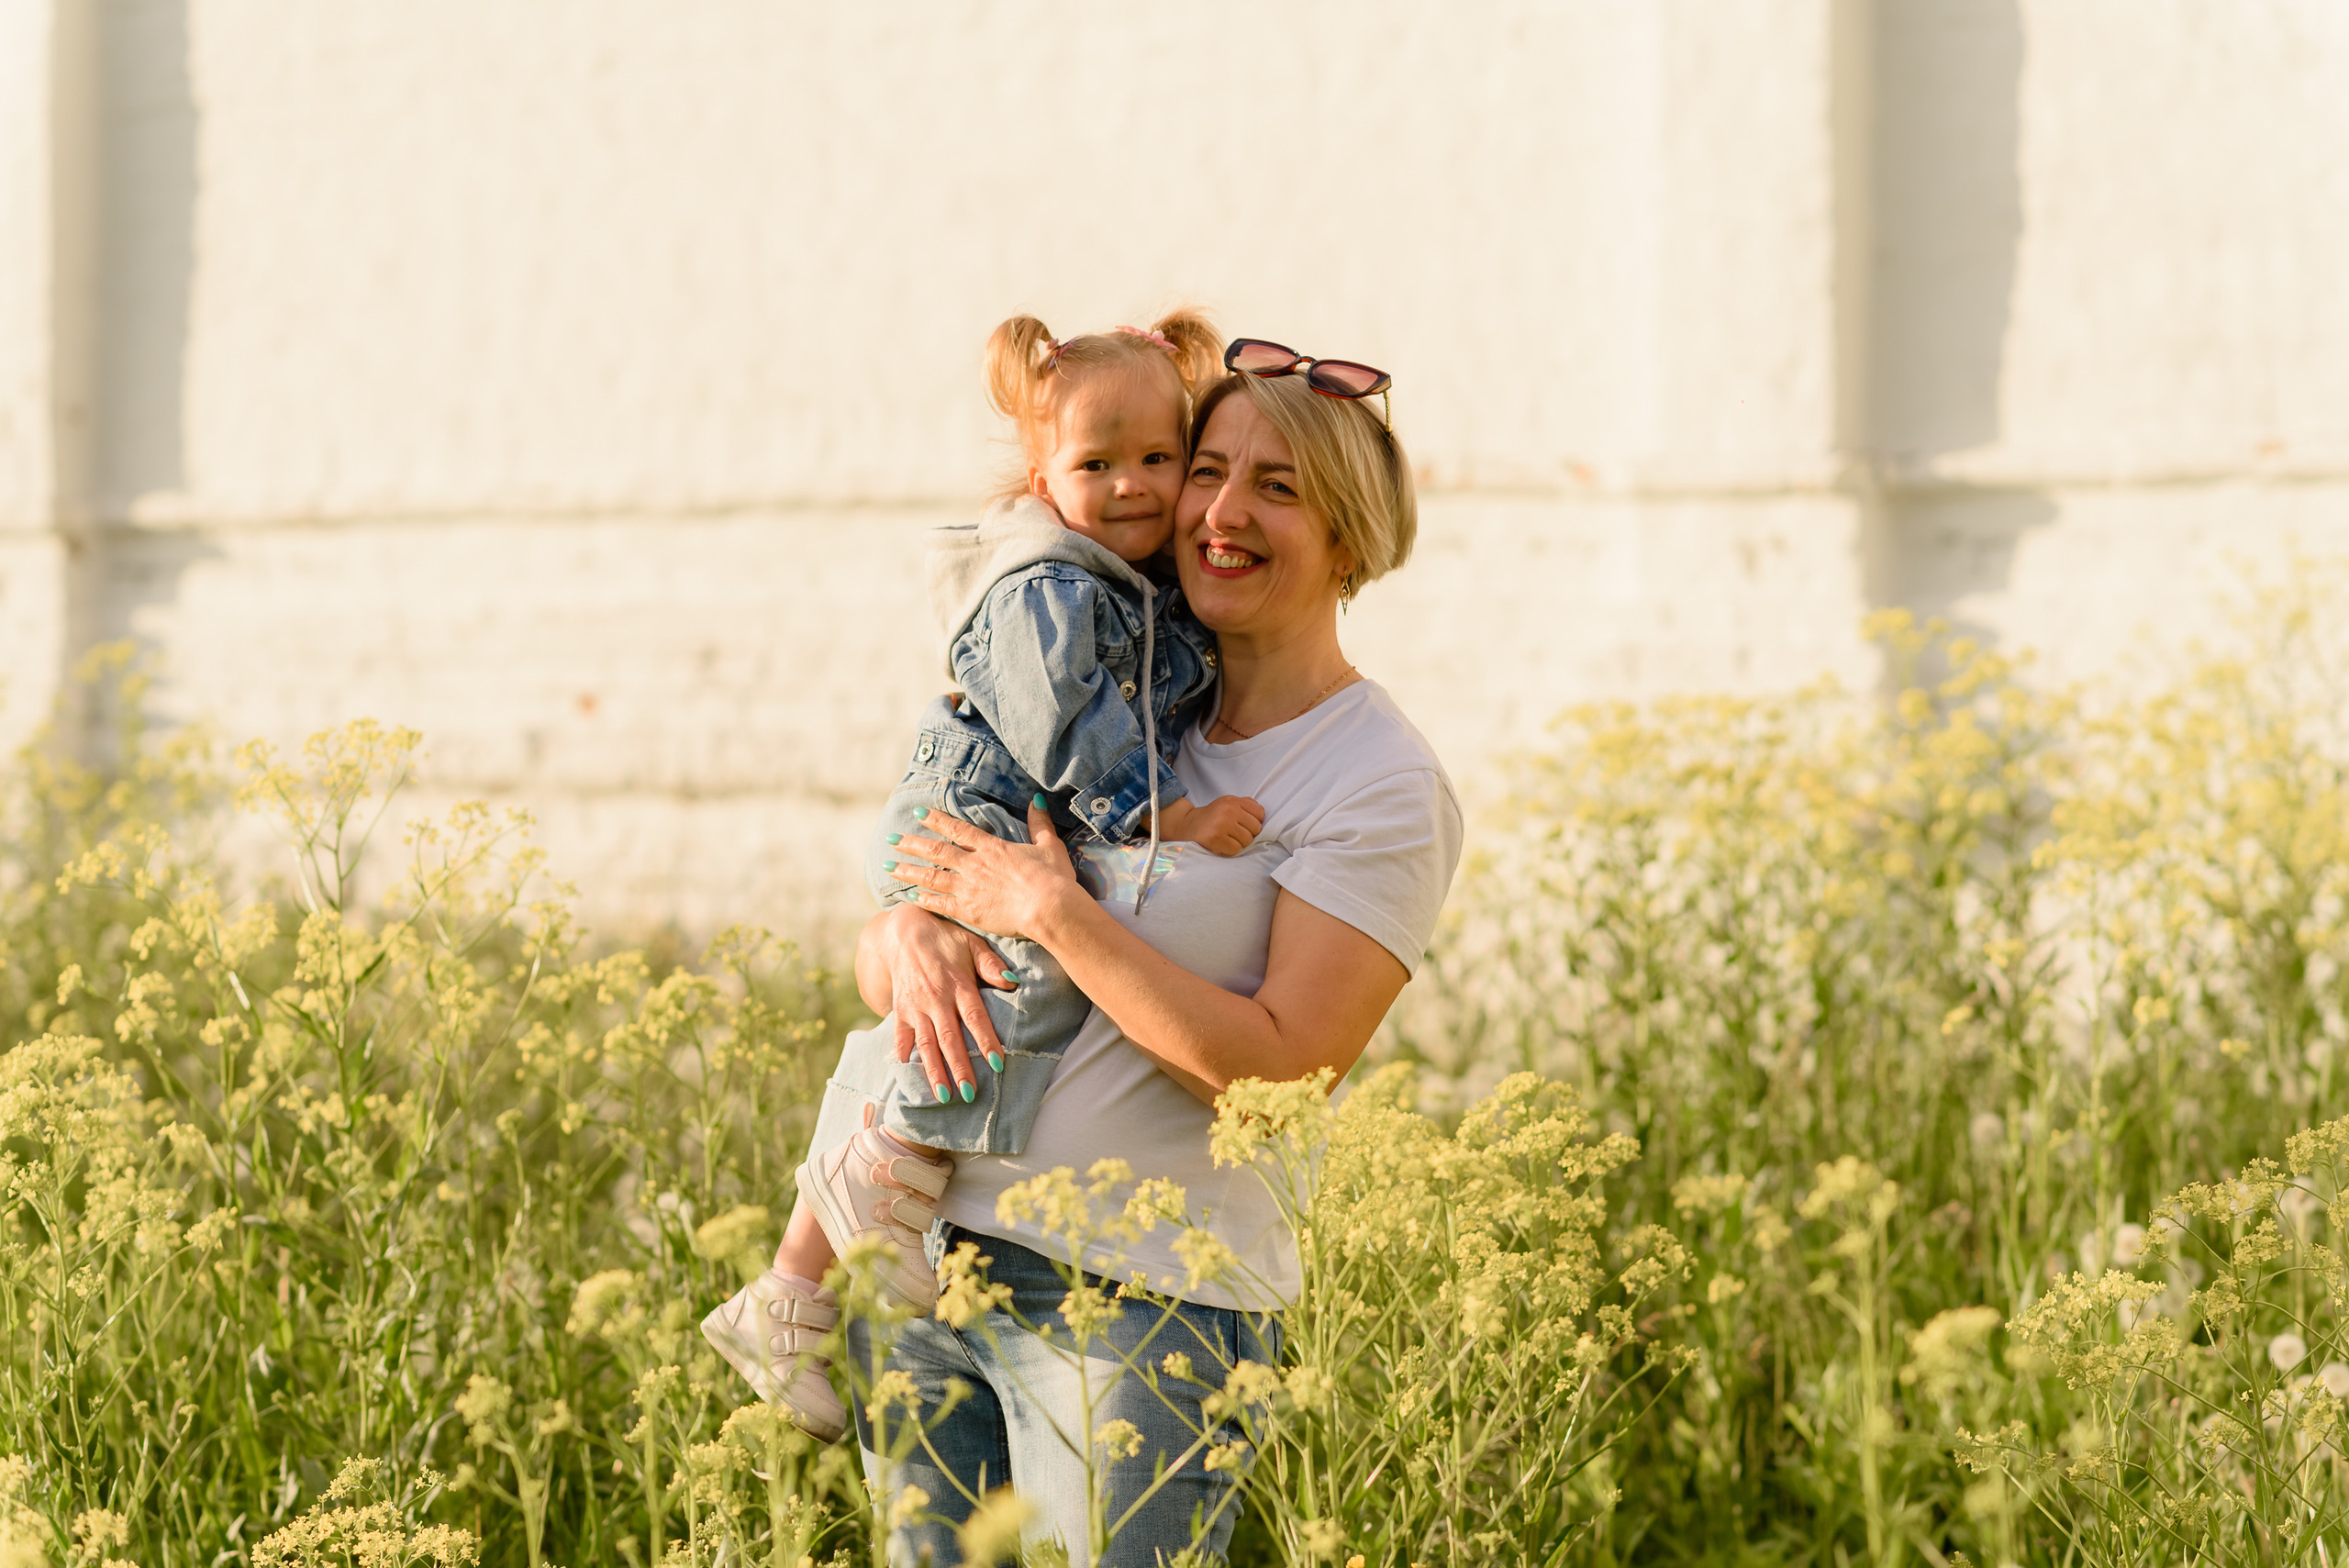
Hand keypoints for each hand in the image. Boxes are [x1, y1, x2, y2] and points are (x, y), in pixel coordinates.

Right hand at [861, 902, 1017, 1100]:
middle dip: (959, 1068)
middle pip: (949, 1038)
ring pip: (925, 1044)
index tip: (998, 1064)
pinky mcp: (900, 1010)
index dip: (986, 1041)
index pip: (975, 1018)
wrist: (903, 932)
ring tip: (943, 1096)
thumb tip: (1013, 983)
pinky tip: (909, 1073)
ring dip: (934, 1071)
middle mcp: (936, 999)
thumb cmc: (946, 940)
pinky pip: (900, 1037)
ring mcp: (915, 1006)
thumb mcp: (972, 944)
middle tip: (969, 1093)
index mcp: (958, 985)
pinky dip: (904, 1055)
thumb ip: (992, 965)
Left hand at [887, 798, 1085, 944]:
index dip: (936, 820)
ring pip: (931, 877)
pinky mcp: (969, 912)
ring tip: (887, 866)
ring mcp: (969, 889)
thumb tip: (1037, 800)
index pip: (958, 829)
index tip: (918, 813)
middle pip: (936, 852)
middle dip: (911, 844)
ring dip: (908, 870)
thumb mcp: (1050, 846)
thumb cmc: (1055, 879)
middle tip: (890, 838)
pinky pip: (940, 905)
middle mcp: (975, 865)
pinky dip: (923, 900)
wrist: (1050, 909)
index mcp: (993, 848)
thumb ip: (1039, 823)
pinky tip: (908, 897)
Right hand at [1155, 794, 1264, 856]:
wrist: (1185, 825)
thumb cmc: (1210, 818)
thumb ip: (1245, 806)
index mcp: (1233, 801)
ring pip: (1247, 841)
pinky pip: (1235, 850)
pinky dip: (1229, 850)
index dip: (1253, 823)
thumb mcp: (1226, 805)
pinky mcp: (1215, 838)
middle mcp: (1229, 810)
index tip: (1243, 825)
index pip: (1260, 813)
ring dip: (1237, 843)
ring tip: (1225, 839)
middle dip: (1246, 834)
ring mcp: (1222, 824)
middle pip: (1255, 829)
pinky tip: (1220, 845)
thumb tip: (1262, 816)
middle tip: (1233, 834)